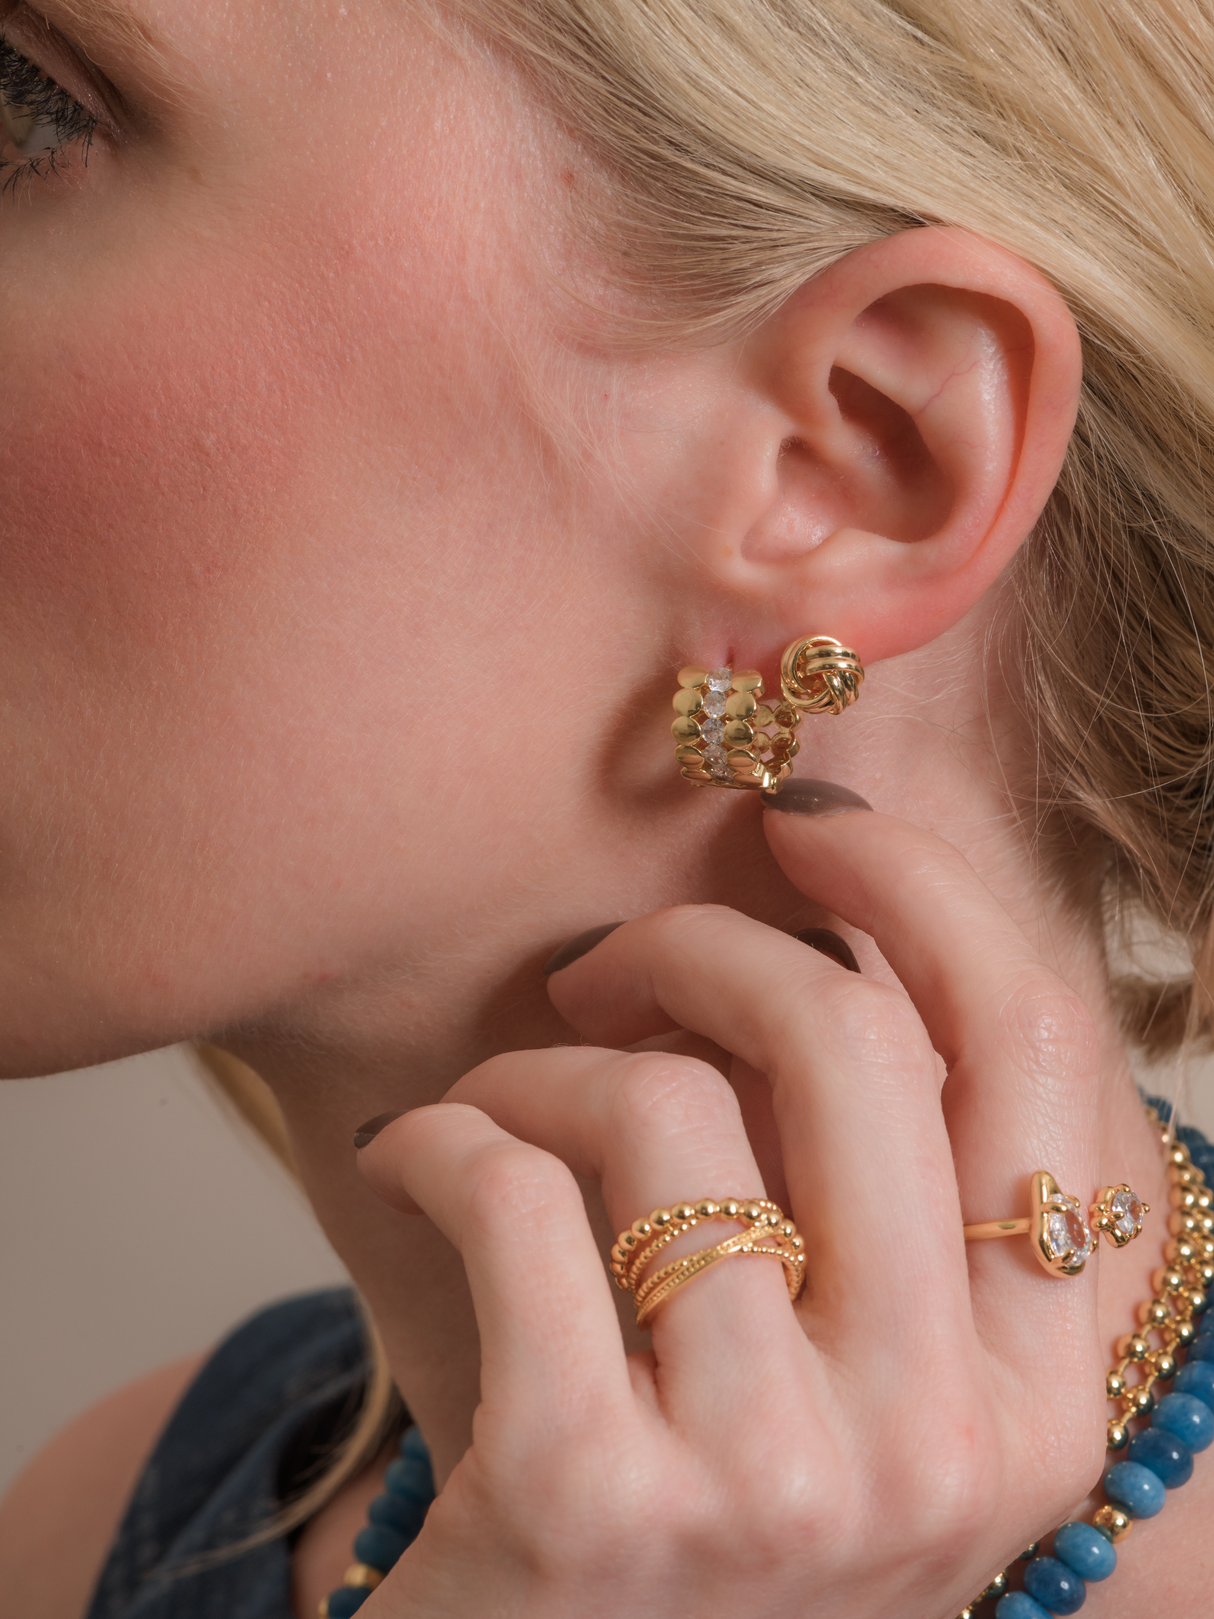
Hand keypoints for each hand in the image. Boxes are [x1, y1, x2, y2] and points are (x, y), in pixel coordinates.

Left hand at [357, 808, 1106, 1617]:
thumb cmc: (699, 1535)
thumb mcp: (857, 1401)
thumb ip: (884, 1213)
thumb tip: (818, 937)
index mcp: (1031, 1398)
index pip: (1034, 1055)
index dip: (922, 891)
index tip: (803, 832)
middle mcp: (940, 1446)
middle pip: (847, 1040)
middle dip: (697, 944)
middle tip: (603, 967)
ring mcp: (776, 1485)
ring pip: (662, 1104)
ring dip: (542, 1066)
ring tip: (492, 1110)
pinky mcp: (590, 1503)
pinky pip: (513, 1197)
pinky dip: (439, 1139)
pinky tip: (411, 1157)